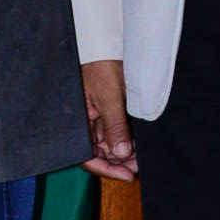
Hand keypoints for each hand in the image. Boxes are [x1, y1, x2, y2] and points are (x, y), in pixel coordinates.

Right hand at [81, 58, 136, 179]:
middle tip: (139, 168)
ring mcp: (95, 117)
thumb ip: (115, 125)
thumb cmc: (101, 65)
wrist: (105, 43)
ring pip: (109, 144)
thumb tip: (121, 154)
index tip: (127, 176)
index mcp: (77, 121)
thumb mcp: (110, 97)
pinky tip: (139, 144)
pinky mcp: (106, 109)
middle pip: (99, 152)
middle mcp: (84, 122)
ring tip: (142, 158)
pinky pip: (115, 130)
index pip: (86, 155)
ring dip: (124, 152)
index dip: (106, 169)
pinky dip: (127, 139)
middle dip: (119, 163)